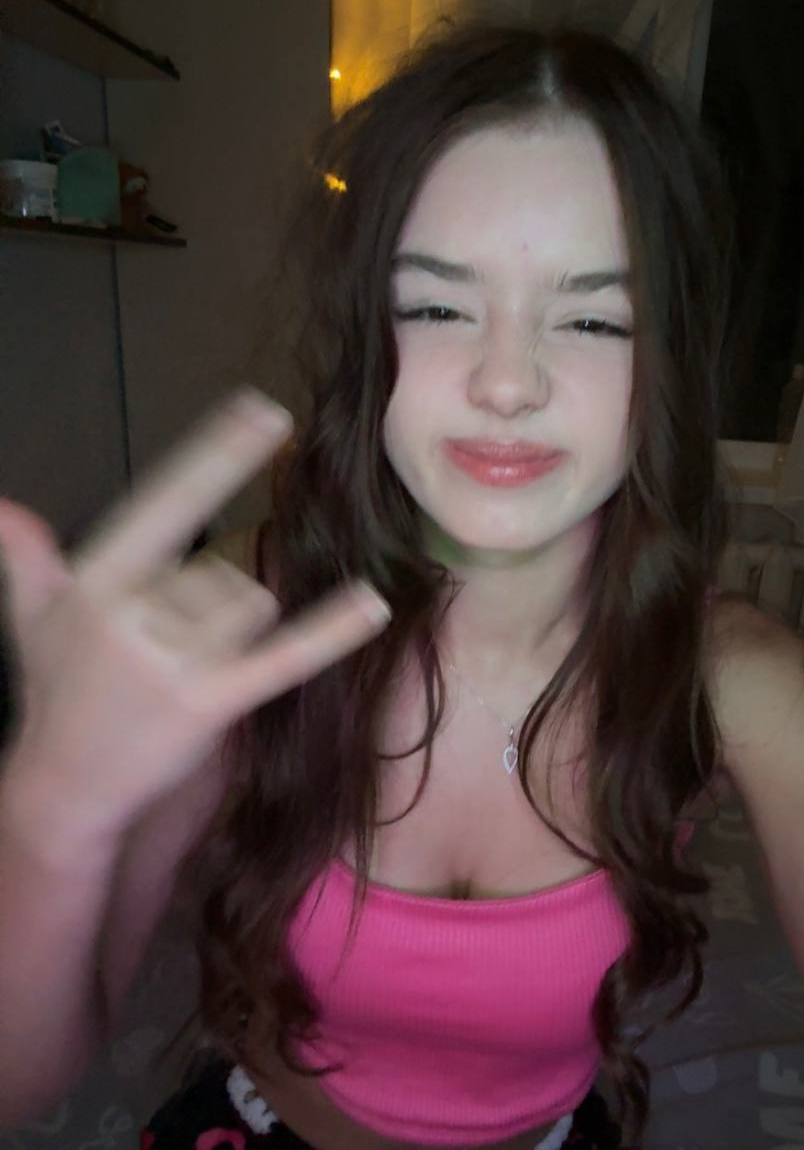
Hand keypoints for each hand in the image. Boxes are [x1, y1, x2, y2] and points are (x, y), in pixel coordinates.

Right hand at [0, 388, 390, 837]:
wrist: (65, 786)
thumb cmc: (59, 692)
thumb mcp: (34, 618)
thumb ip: (28, 557)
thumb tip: (3, 508)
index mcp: (98, 579)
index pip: (168, 501)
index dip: (218, 455)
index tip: (263, 412)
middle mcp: (132, 614)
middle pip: (222, 570)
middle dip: (205, 607)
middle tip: (165, 654)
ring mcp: (171, 662)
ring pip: (251, 603)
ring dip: (234, 631)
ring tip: (186, 670)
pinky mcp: (209, 705)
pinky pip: (282, 656)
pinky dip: (330, 630)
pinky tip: (372, 603)